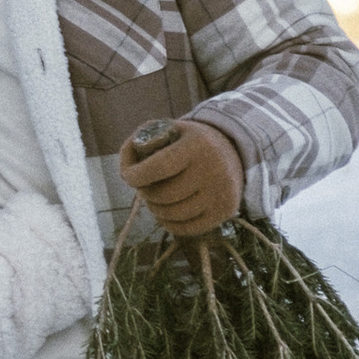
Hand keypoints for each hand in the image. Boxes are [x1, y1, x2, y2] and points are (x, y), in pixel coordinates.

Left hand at [120, 119, 244, 238]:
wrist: (233, 150)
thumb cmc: (189, 142)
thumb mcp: (170, 129)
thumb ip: (142, 143)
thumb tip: (126, 172)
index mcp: (197, 146)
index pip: (158, 167)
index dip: (135, 176)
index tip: (128, 176)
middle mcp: (213, 170)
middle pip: (163, 195)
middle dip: (145, 192)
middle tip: (144, 187)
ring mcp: (221, 193)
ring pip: (172, 214)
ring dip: (155, 208)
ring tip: (155, 197)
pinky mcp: (225, 212)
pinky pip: (186, 228)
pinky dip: (169, 223)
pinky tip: (167, 211)